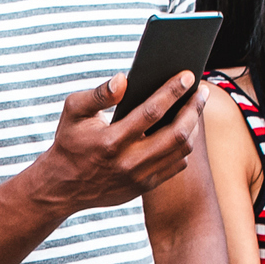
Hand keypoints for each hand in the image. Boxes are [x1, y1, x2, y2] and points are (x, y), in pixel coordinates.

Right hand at [27, 70, 203, 213]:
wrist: (63, 186)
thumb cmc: (70, 142)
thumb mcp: (73, 111)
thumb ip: (98, 94)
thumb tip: (124, 79)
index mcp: (111, 140)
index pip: (152, 112)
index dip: (173, 92)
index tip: (187, 77)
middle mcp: (129, 161)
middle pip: (176, 133)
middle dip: (193, 108)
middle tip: (201, 91)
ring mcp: (139, 177)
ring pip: (181, 150)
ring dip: (193, 126)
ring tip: (195, 107)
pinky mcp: (145, 186)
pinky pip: (177, 165)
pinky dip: (185, 145)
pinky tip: (185, 129)